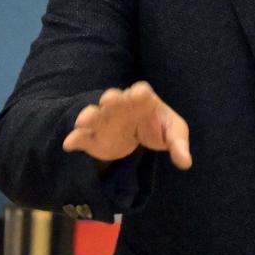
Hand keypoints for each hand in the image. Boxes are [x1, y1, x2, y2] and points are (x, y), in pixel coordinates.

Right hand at [63, 81, 191, 169]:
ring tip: (83, 121)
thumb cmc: (158, 126)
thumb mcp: (173, 133)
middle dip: (112, 100)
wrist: (138, 133)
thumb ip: (179, 145)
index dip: (140, 93)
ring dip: (89, 116)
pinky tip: (69, 144)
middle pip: (114, 99)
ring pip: (95, 114)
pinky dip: (75, 139)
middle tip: (109, 100)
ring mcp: (105, 119)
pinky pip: (81, 135)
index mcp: (143, 100)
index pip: (141, 92)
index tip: (140, 94)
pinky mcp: (93, 136)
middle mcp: (120, 105)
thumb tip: (186, 162)